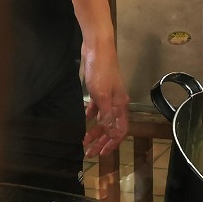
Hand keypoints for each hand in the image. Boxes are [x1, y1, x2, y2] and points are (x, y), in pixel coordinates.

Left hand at [80, 42, 128, 157]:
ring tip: (84, 141)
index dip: (112, 144)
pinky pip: (95, 108)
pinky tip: (82, 120)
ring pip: (102, 119)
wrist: (97, 47)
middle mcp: (116, 103)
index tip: (101, 154)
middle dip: (101, 141)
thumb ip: (107, 115)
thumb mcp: (102, 95)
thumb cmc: (101, 70)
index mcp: (120, 105)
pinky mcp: (98, 89)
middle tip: (89, 152)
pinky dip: (89, 116)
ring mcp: (108, 96)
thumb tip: (112, 134)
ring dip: (94, 131)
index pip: (120, 130)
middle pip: (110, 127)